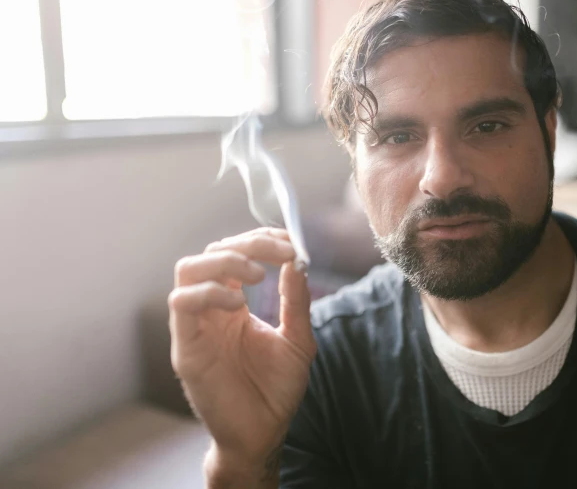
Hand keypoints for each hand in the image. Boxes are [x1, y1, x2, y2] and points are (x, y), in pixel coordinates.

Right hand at [168, 228, 314, 469]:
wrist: (263, 433)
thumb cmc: (277, 390)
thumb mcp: (297, 339)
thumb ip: (295, 300)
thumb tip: (297, 260)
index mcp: (234, 304)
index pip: (237, 254)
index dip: (261, 241)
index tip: (290, 242)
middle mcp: (211, 310)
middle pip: (212, 253)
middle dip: (247, 243)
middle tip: (280, 251)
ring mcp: (196, 326)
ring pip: (188, 269)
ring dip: (224, 260)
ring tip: (257, 276)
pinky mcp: (185, 346)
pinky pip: (180, 304)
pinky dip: (209, 292)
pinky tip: (238, 304)